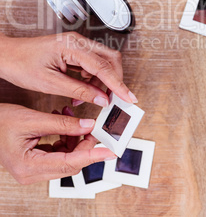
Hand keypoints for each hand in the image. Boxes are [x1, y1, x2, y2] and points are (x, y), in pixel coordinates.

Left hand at [0, 32, 137, 106]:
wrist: (6, 55)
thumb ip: (79, 90)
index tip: (129, 97)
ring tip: (90, 98)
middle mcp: (77, 42)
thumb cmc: (21, 64)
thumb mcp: (49, 83)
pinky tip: (83, 91)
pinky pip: (92, 64)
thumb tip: (100, 98)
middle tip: (115, 99)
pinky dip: (92, 79)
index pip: (103, 66)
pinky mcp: (74, 51)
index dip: (118, 84)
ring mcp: (76, 45)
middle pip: (110, 59)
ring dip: (102, 82)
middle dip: (115, 80)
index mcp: (72, 46)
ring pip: (103, 62)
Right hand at [0, 103, 115, 183]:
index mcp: (29, 167)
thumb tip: (88, 126)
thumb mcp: (33, 119)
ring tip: (71, 116)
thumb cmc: (1, 122)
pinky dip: (64, 137)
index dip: (93, 156)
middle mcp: (31, 173)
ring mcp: (33, 169)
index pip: (70, 163)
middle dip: (84, 143)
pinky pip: (57, 153)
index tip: (111, 152)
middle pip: (70, 163)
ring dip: (73, 137)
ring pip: (65, 157)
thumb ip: (62, 124)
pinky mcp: (34, 161)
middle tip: (94, 126)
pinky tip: (63, 121)